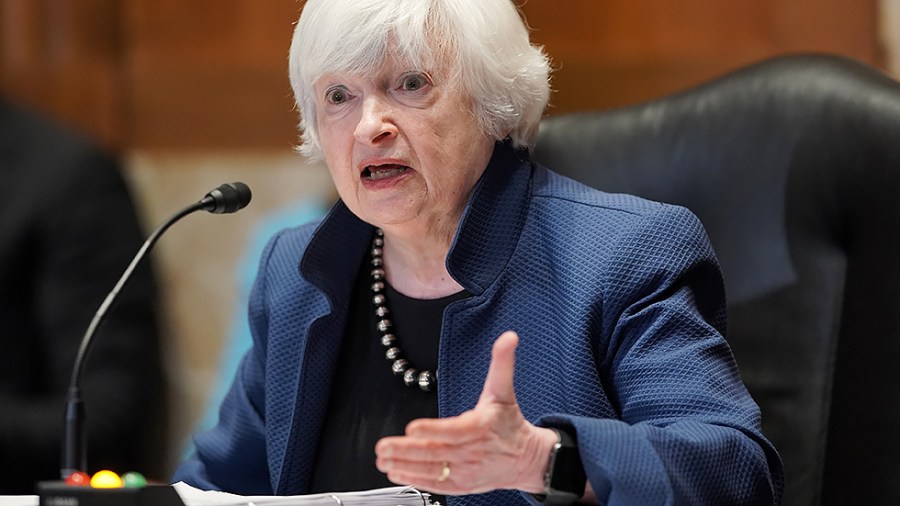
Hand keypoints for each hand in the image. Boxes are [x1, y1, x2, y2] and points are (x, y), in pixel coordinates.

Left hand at [375, 331, 557, 494]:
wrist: (526, 459)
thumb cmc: (509, 423)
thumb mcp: (504, 390)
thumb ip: (502, 363)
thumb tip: (508, 337)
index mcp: (481, 427)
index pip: (454, 430)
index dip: (432, 430)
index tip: (412, 427)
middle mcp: (472, 452)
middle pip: (436, 451)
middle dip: (406, 450)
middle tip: (383, 446)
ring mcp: (466, 471)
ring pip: (432, 469)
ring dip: (404, 465)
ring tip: (383, 458)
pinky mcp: (461, 485)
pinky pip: (436, 484)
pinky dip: (415, 479)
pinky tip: (396, 472)